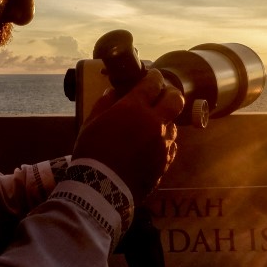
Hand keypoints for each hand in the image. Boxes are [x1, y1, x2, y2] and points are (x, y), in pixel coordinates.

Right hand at [71, 70, 183, 201]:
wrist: (102, 189)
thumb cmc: (92, 153)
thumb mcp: (91, 123)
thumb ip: (104, 104)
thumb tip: (113, 92)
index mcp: (134, 108)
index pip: (153, 83)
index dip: (154, 77)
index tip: (151, 77)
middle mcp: (154, 122)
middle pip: (175, 99)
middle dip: (170, 93)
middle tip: (161, 95)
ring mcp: (163, 143)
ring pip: (174, 124)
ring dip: (165, 121)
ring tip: (153, 125)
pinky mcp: (165, 162)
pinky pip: (170, 146)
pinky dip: (163, 142)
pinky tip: (152, 145)